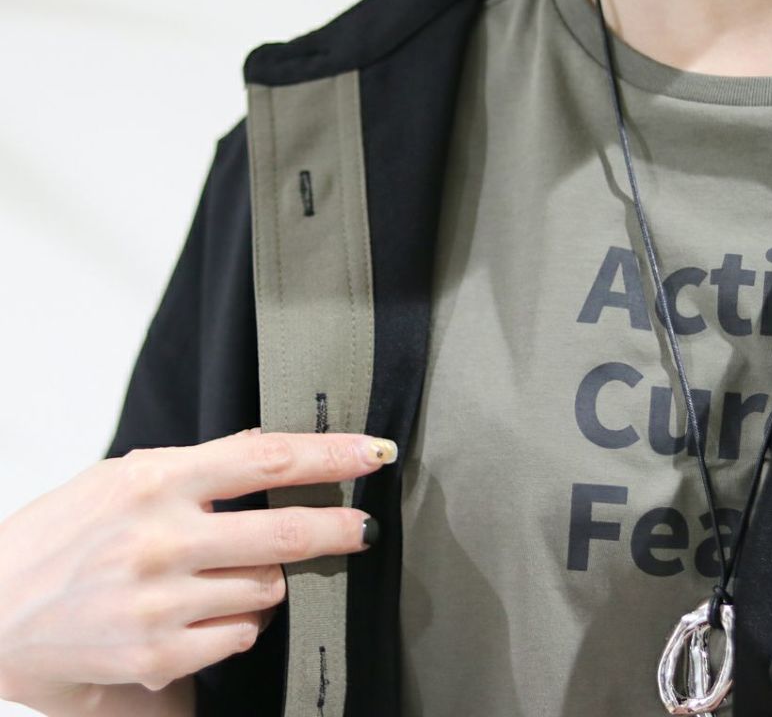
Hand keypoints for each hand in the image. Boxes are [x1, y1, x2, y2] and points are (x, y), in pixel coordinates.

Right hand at [0, 428, 396, 710]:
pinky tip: (205, 612)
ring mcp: (160, 602)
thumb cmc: (63, 533)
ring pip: (268, 590)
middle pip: (285, 531)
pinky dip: (239, 623)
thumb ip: (197, 465)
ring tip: (225, 574)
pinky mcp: (157, 655)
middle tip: (364, 527)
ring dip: (267, 581)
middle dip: (339, 528)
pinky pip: (241, 636)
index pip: (266, 458)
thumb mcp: (124, 476)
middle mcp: (162, 538)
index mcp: (157, 480)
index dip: (330, 454)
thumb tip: (266, 448)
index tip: (375, 452)